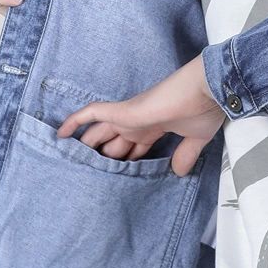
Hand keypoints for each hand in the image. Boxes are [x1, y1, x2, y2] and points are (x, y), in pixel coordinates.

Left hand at [56, 53, 226, 176]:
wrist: (207, 90)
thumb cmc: (205, 109)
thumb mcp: (196, 138)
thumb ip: (185, 154)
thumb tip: (178, 172)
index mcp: (156, 127)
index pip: (135, 147)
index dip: (127, 161)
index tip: (119, 177)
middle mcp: (139, 122)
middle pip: (112, 141)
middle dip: (103, 156)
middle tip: (88, 175)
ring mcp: (130, 116)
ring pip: (97, 131)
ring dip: (85, 144)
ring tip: (67, 159)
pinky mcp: (124, 111)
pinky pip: (91, 113)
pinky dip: (75, 121)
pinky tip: (60, 134)